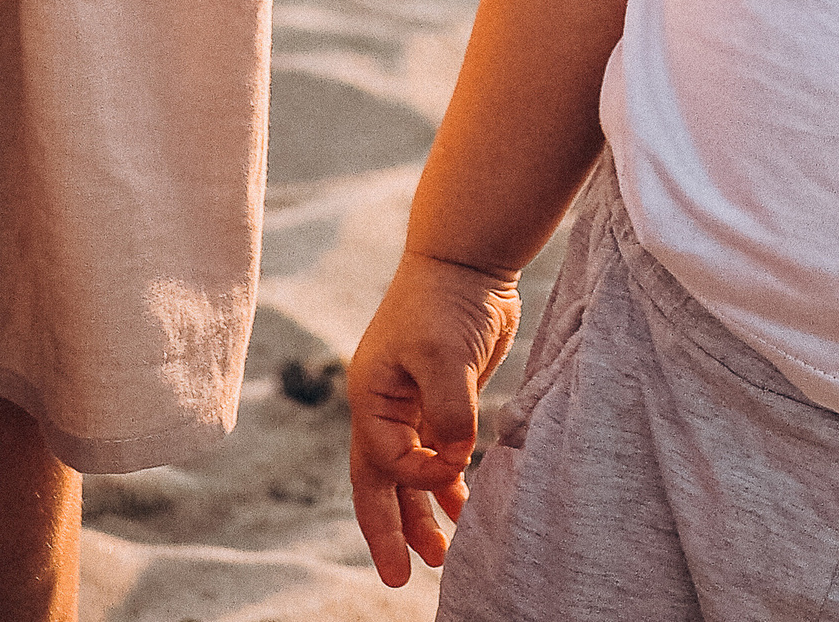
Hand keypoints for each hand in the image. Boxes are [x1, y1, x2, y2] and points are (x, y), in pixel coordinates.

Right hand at [347, 250, 521, 587]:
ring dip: (421, 516)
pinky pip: (435, 454)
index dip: (420, 476)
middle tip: (399, 579)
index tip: (456, 463)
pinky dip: (447, 484)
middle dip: (389, 531)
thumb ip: (449, 415)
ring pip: (407, 475)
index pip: (385, 461)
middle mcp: (382, 405)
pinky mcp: (440, 398)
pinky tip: (464, 509)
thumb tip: (455, 462)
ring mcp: (409, 403)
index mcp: (370, 396)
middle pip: (378, 481)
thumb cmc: (445, 301)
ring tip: (440, 560)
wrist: (467, 258)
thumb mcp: (445, 357)